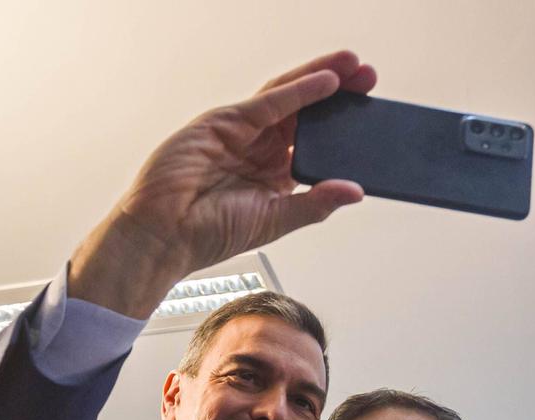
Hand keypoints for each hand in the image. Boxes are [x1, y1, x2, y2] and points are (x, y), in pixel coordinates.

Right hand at [68, 51, 376, 317]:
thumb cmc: (207, 234)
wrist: (163, 236)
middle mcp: (258, 149)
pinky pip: (268, 102)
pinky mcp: (224, 122)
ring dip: (322, 79)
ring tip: (354, 67)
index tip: (370, 115)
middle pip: (305, 112)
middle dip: (339, 93)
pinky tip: (326, 83)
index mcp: (272, 175)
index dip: (340, 125)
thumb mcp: (275, 220)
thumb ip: (314, 203)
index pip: (313, 141)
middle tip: (370, 78)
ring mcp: (241, 132)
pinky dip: (299, 91)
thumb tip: (354, 191)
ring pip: (289, 97)